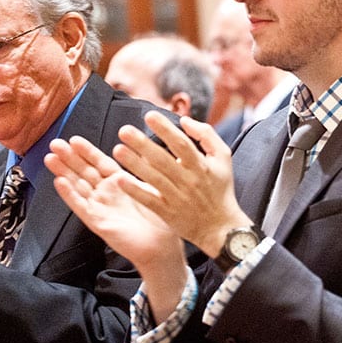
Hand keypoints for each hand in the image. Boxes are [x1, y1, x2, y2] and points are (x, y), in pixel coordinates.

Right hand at [46, 135, 187, 320]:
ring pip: (78, 186)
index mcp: (119, 182)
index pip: (99, 162)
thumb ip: (144, 166)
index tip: (74, 139)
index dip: (86, 151)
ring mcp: (100, 207)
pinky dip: (70, 194)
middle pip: (84, 171)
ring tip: (50, 158)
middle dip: (69, 157)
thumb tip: (144, 144)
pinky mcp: (97, 221)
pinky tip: (59, 182)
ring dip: (64, 172)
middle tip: (54, 143)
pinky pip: (81, 206)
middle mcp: (107, 193)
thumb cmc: (160, 217)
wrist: (162, 245)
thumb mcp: (152, 186)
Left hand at [108, 112, 250, 256]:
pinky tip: (120, 179)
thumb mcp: (223, 158)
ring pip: (154, 179)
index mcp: (201, 166)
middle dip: (143, 144)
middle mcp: (189, 181)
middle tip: (124, 130)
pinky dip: (136, 190)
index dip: (165, 129)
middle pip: (163, 160)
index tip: (149, 116)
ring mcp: (178, 197)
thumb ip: (207, 135)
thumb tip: (184, 120)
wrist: (220, 227)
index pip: (182, 144)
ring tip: (118, 150)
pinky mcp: (168, 213)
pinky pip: (149, 200)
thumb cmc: (220, 188)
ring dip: (134, 164)